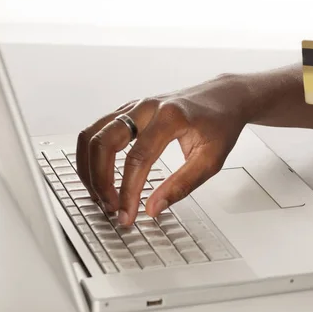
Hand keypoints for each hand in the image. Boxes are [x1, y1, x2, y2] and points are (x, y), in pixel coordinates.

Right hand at [76, 74, 252, 225]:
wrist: (224, 97)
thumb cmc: (220, 124)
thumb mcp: (211, 160)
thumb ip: (182, 185)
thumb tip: (153, 208)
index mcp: (170, 117)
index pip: (138, 158)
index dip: (128, 191)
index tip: (128, 215)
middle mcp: (147, 106)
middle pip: (104, 142)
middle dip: (100, 179)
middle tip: (110, 207)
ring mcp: (134, 106)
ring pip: (92, 133)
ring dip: (89, 168)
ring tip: (100, 195)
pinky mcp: (128, 111)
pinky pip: (97, 130)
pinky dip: (92, 155)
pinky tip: (99, 176)